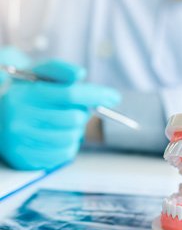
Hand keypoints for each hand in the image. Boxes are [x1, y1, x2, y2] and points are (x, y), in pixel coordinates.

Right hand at [0, 48, 120, 169]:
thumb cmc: (24, 95)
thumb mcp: (37, 75)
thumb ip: (59, 70)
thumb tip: (81, 74)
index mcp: (25, 95)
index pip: (70, 94)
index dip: (96, 94)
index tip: (114, 97)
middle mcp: (19, 118)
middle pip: (74, 118)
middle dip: (81, 114)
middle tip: (73, 110)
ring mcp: (21, 141)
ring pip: (72, 138)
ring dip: (75, 131)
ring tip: (62, 124)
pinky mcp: (26, 159)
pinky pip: (64, 155)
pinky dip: (69, 145)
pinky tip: (57, 136)